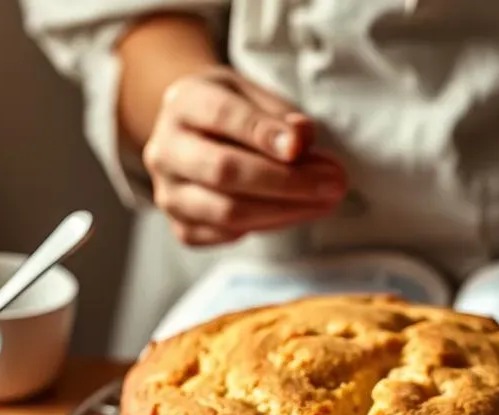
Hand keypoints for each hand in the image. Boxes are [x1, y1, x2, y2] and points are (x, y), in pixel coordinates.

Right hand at [142, 67, 346, 246]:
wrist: (191, 135)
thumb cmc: (230, 111)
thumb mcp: (254, 95)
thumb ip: (278, 115)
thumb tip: (301, 141)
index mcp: (182, 103)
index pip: (222, 118)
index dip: (263, 134)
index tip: (302, 146)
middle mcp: (165, 151)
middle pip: (223, 172)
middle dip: (284, 181)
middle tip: (333, 184)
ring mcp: (168, 195)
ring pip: (226, 212)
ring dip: (283, 210)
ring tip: (325, 202)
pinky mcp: (181, 228)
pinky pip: (225, 235)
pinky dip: (266, 225)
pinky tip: (295, 212)